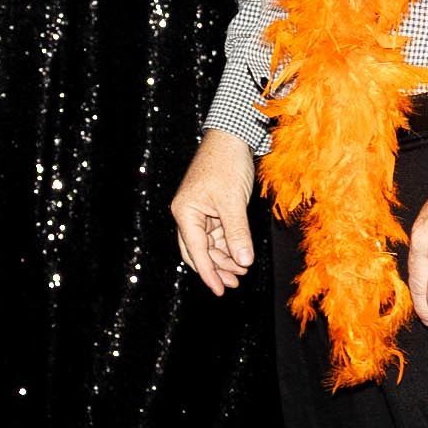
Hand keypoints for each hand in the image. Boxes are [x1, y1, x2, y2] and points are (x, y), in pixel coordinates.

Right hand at [170, 128, 256, 294]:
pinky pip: (217, 233)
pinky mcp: (213, 207)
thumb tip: (243, 261)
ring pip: (209, 244)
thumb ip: (237, 233)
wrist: (232, 137)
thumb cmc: (227, 164)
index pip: (196, 251)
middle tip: (235, 283)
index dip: (209, 273)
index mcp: (185, 212)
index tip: (220, 290)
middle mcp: (188, 214)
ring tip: (242, 271)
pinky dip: (228, 245)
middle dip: (217, 268)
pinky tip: (240, 255)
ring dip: (225, 258)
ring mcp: (200, 211)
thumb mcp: (234, 201)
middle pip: (198, 251)